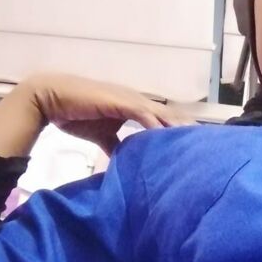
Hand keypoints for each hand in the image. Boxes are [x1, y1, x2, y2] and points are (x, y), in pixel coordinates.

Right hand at [23, 74, 194, 154]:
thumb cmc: (77, 114)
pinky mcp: (120, 102)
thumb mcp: (102, 135)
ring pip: (162, 113)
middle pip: (170, 115)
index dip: (180, 130)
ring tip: (195, 142)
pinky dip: (155, 125)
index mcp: (136, 107)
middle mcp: (137, 101)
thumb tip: (124, 163)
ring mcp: (130, 99)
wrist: (53, 98)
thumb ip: (116, 147)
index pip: (165, 119)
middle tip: (209, 145)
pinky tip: (166, 137)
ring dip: (178, 127)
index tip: (196, 144)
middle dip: (188, 129)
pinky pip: (144, 114)